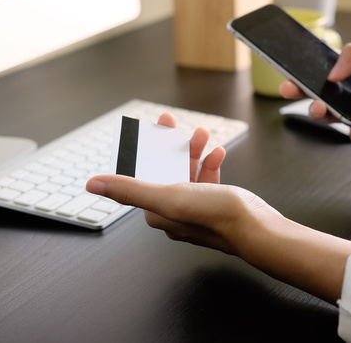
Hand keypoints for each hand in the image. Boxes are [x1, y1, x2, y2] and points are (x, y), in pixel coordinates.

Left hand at [87, 112, 277, 253]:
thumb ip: (131, 188)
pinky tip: (218, 154)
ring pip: (188, 172)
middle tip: (171, 121)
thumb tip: (93, 184)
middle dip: (169, 145)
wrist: (257, 229)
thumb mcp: (170, 196)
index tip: (143, 128)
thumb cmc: (217, 217)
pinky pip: (209, 179)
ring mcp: (197, 208)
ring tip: (202, 134)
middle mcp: (174, 211)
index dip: (141, 149)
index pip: (141, 175)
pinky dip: (211, 164)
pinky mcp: (216, 204)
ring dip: (193, 151)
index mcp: (158, 211)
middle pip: (165, 170)